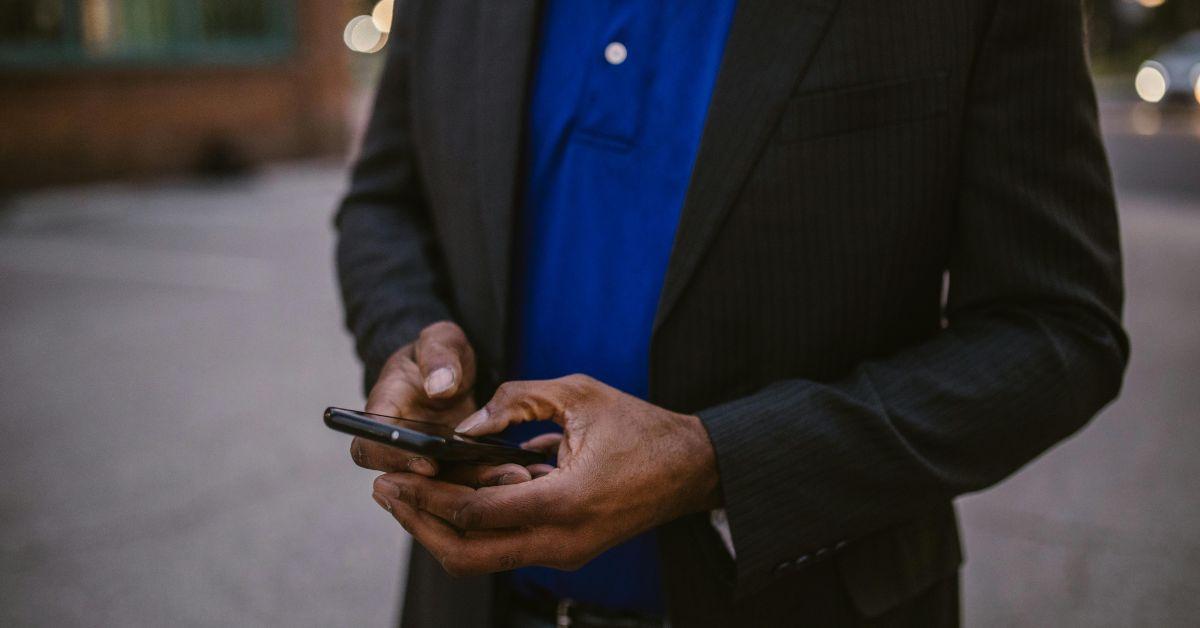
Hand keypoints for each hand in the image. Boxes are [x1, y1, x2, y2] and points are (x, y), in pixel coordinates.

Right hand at [351, 321, 539, 485]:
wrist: (453, 369)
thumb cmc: (439, 352)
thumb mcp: (440, 341)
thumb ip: (439, 357)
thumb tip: (439, 386)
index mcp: (384, 411)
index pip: (370, 446)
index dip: (393, 459)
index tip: (428, 461)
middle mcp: (400, 444)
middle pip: (409, 481)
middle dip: (448, 487)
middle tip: (490, 477)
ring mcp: (426, 460)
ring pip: (443, 488)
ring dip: (476, 487)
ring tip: (516, 476)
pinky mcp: (452, 469)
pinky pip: (466, 482)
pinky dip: (490, 481)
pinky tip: (522, 475)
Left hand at [369, 374, 721, 575]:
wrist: (692, 469)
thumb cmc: (641, 429)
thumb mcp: (578, 394)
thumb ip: (516, 400)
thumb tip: (466, 425)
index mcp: (565, 503)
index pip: (474, 513)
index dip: (426, 496)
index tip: (393, 476)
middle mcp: (560, 542)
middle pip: (466, 554)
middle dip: (418, 524)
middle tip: (387, 492)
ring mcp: (563, 553)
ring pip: (482, 558)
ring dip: (440, 530)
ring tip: (407, 496)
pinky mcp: (564, 551)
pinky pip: (504, 547)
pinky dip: (471, 528)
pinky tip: (450, 496)